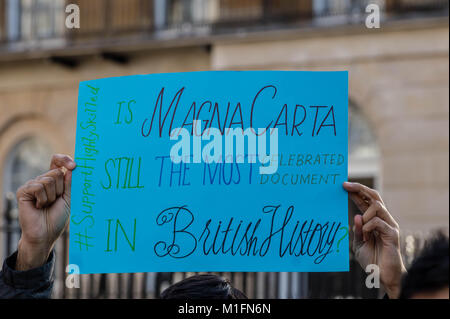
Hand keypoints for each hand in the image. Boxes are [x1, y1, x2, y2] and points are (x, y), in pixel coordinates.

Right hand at [15, 154, 75, 270]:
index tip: (74, 166)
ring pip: (48, 180)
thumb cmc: (58, 217)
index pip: (57, 162)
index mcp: (54, 180)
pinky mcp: (24, 191)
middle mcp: (42, 180)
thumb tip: (72, 167)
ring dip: (52, 196)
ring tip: (46, 205)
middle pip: (56, 172)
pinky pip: (38, 186)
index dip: (64, 160)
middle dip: (61, 189)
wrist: (46, 234)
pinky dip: (43, 199)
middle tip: (55, 201)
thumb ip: (70, 183)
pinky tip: (38, 207)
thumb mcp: (69, 198)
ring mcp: (32, 185)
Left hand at [343, 182, 406, 298]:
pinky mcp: (393, 234)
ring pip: (377, 206)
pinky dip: (368, 227)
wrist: (382, 276)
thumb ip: (356, 230)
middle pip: (375, 197)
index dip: (356, 191)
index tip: (343, 185)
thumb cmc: (371, 259)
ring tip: (362, 230)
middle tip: (346, 185)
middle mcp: (383, 219)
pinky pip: (378, 222)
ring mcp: (390, 225)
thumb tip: (356, 216)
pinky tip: (366, 237)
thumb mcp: (357, 243)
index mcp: (373, 220)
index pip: (365, 201)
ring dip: (365, 214)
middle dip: (360, 188)